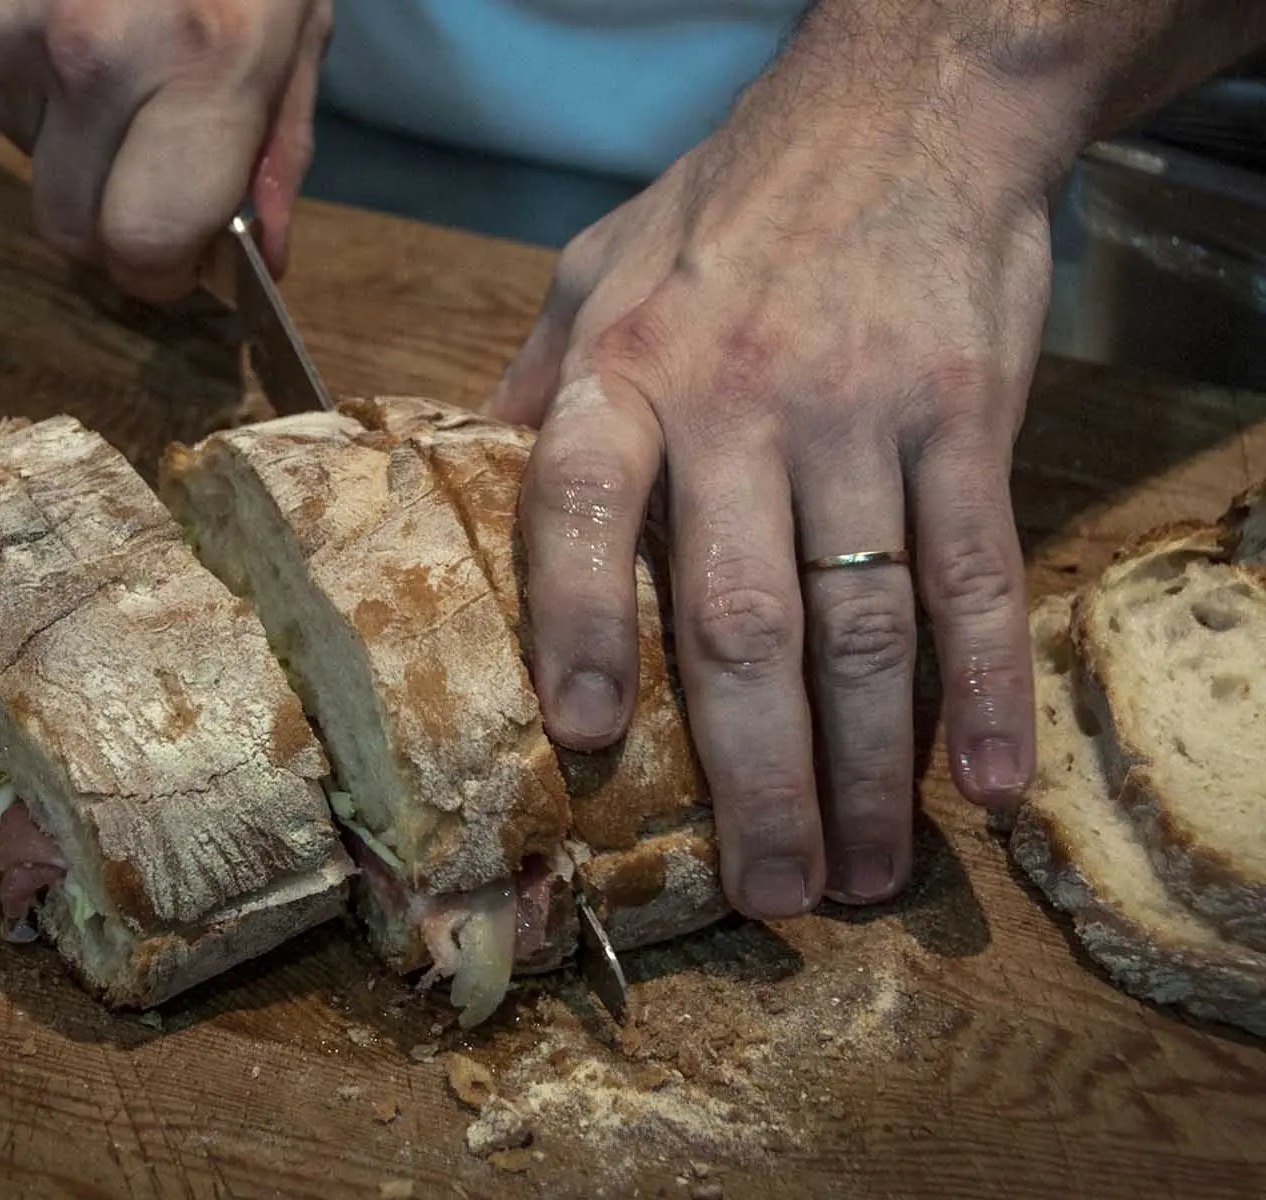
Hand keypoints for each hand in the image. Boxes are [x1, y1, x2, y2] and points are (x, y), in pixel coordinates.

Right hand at [0, 0, 331, 296]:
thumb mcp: (298, 31)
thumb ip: (275, 153)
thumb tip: (260, 262)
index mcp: (205, 67)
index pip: (140, 246)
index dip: (158, 268)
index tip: (174, 253)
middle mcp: (96, 51)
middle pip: (66, 225)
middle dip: (108, 216)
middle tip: (144, 160)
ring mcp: (9, 15)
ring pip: (16, 148)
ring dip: (60, 126)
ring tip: (108, 43)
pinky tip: (46, 8)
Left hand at [491, 51, 1053, 919]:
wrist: (904, 105)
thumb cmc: (731, 200)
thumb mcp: (595, 266)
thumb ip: (538, 385)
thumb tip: (464, 480)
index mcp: (627, 372)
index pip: (581, 508)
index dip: (582, 626)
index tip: (587, 741)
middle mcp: (738, 403)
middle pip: (739, 617)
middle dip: (752, 773)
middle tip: (764, 894)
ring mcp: (859, 414)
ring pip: (861, 620)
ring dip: (862, 765)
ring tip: (860, 875)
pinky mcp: (964, 417)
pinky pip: (974, 569)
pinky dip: (984, 684)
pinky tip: (984, 784)